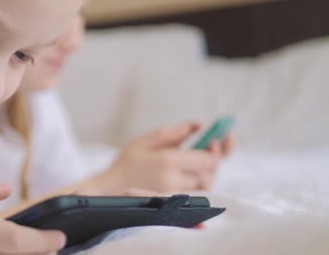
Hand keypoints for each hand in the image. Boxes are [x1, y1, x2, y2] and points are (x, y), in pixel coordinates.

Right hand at [106, 122, 235, 191]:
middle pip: (209, 173)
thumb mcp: (146, 141)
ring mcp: (174, 194)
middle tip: (212, 144)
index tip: (216, 139)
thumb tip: (198, 125)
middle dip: (215, 159)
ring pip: (205, 184)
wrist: (110, 190)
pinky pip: (195, 192)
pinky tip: (194, 169)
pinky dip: (199, 179)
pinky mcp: (174, 203)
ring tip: (199, 157)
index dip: (218, 150)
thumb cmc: (127, 163)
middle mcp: (174, 180)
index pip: (207, 160)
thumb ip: (173, 132)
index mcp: (167, 161)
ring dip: (207, 170)